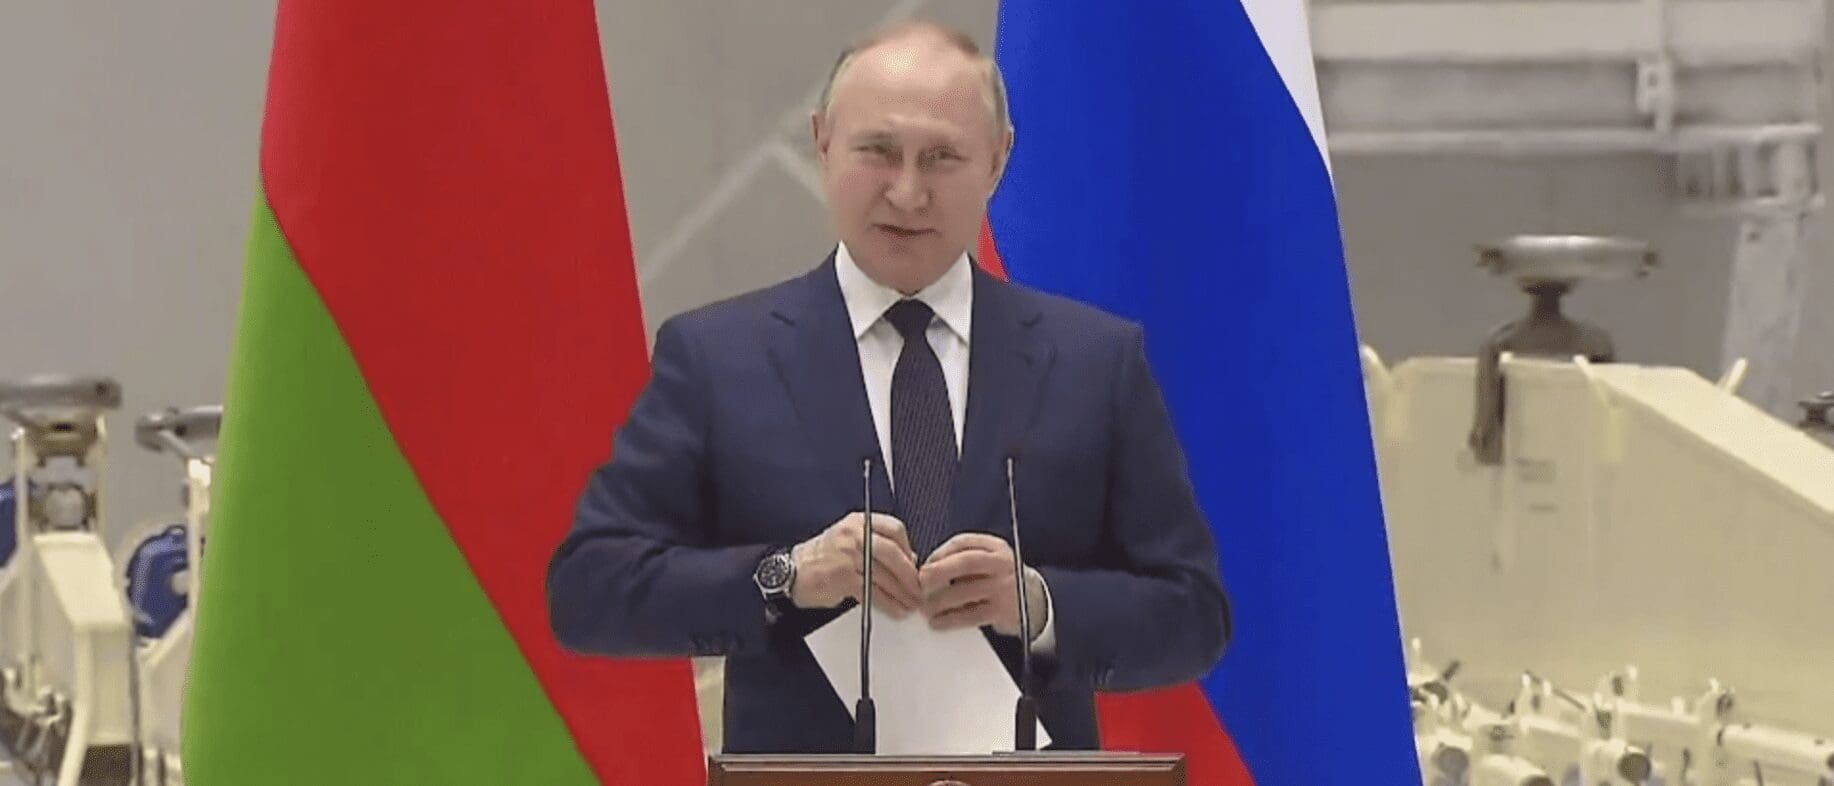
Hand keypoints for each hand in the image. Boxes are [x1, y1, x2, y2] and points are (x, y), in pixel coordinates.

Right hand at [788, 512, 921, 616]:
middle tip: (919, 589)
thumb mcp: (849, 541)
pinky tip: (895, 610)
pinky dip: (888, 603)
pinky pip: (873, 592)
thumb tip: (909, 559)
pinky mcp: (843, 577)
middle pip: (893, 553)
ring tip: (911, 604)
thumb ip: (877, 546)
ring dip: (902, 592)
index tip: (915, 565)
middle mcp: (854, 534)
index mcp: (858, 522)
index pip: (894, 529)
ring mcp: (848, 555)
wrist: (790, 572)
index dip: (909, 549)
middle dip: (910, 574)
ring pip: (885, 574)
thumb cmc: (821, 558)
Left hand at [918, 533, 1047, 638]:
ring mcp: (1003, 587)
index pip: (963, 543)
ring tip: (925, 607)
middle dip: (939, 571)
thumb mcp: (988, 560)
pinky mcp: (1001, 611)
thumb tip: (926, 568)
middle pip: (966, 562)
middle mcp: (1001, 564)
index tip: (924, 566)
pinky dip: (950, 619)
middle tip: (921, 582)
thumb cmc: (999, 580)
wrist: (1034, 602)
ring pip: (966, 590)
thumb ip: (961, 558)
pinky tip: (937, 622)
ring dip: (939, 600)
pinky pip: (971, 615)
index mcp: (995, 547)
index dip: (939, 554)